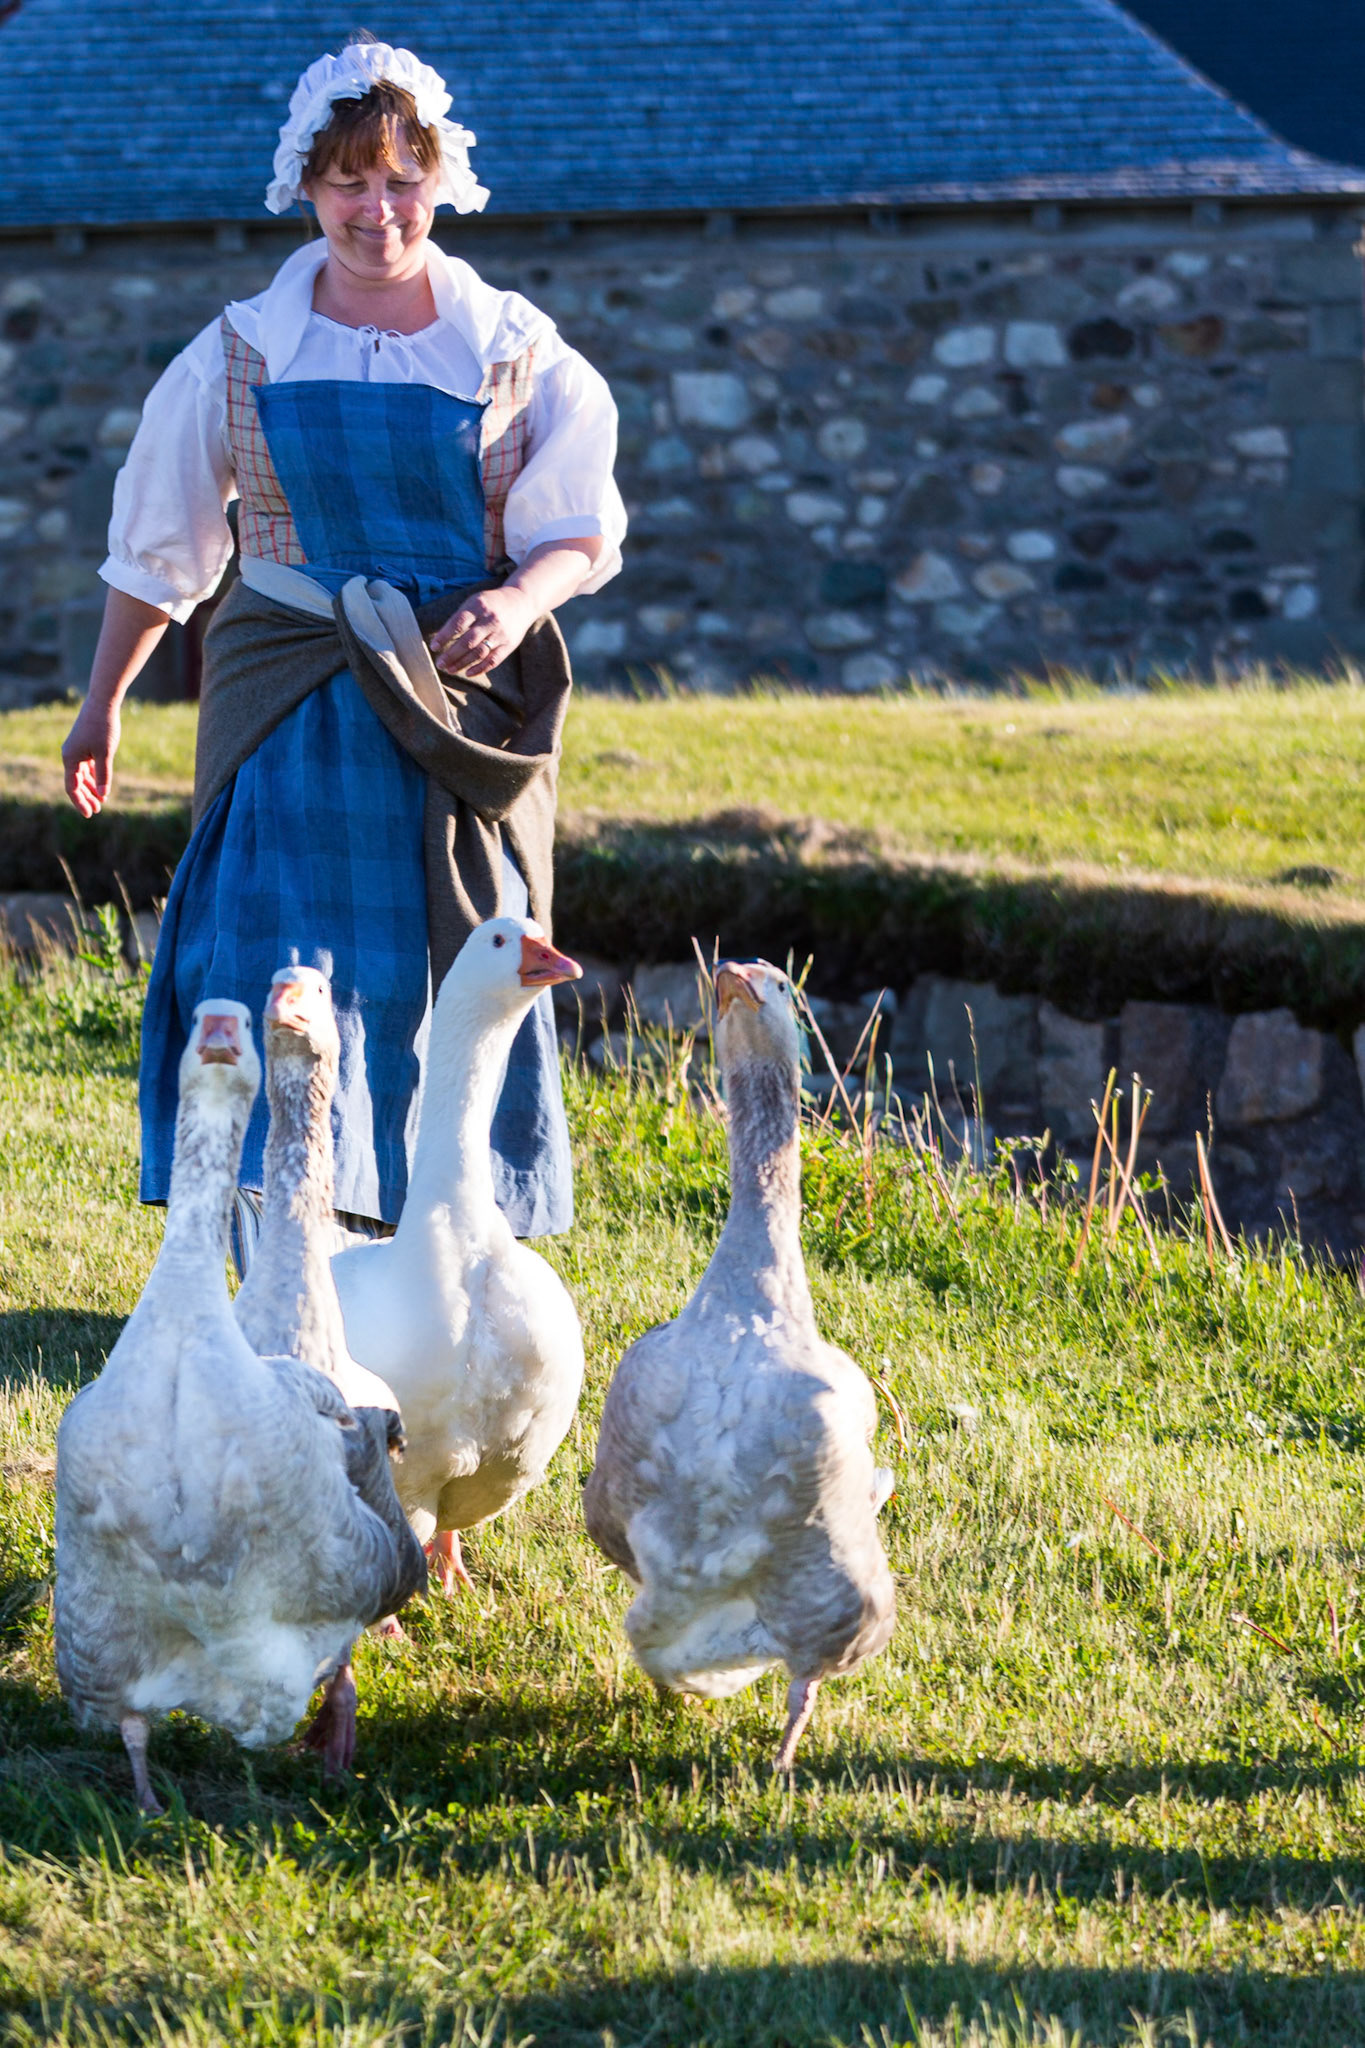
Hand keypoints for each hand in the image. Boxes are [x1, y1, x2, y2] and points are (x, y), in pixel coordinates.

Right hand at [61, 697, 121, 817]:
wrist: (103, 703)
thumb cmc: (103, 727)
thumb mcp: (105, 753)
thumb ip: (103, 774)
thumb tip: (103, 794)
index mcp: (70, 759)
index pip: (72, 787)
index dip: (80, 802)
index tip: (90, 814)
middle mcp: (70, 755)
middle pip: (76, 783)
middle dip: (86, 797)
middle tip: (97, 811)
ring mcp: (77, 750)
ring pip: (82, 775)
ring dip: (91, 788)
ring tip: (101, 801)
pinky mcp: (84, 745)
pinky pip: (87, 767)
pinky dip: (93, 777)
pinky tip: (101, 786)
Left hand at [430, 586, 534, 678]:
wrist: (521, 602)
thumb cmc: (491, 603)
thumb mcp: (475, 601)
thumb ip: (461, 617)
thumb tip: (441, 637)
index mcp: (479, 606)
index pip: (458, 623)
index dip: (444, 636)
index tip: (434, 646)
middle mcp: (491, 620)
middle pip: (468, 641)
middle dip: (451, 654)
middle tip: (440, 663)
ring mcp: (501, 634)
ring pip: (479, 653)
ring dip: (462, 663)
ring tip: (449, 669)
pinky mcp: (509, 645)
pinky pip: (493, 660)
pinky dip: (480, 669)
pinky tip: (468, 672)